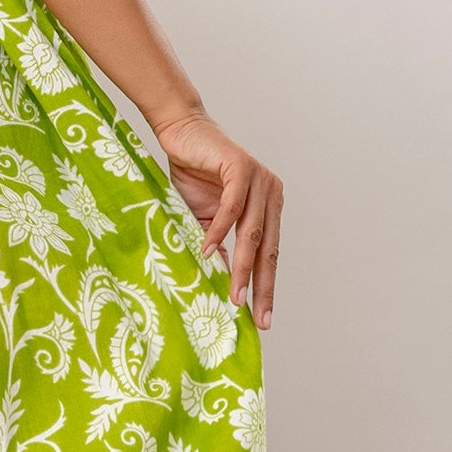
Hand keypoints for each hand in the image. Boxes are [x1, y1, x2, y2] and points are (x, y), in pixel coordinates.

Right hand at [151, 110, 282, 329]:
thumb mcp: (206, 218)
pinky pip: (232, 207)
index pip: (269, 253)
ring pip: (253, 232)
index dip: (265, 286)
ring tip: (235, 294)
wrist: (181, 133)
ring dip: (243, 266)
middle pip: (268, 248)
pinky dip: (219, 231)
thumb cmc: (194, 175)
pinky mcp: (241, 167)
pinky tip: (208, 252)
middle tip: (258, 317)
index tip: (262, 318)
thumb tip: (223, 280)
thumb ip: (219, 243)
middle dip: (262, 285)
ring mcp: (260, 179)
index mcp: (268, 207)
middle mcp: (271, 193)